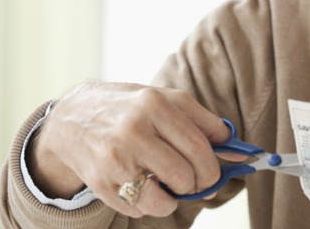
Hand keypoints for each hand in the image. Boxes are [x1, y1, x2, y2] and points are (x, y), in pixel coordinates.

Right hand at [27, 82, 245, 217]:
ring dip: (173, 198)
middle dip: (196, 185)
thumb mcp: (166, 101)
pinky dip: (149, 204)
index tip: (214, 173)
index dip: (213, 167)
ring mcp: (114, 159)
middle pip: (184, 175)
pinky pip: (139, 209)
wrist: (71, 117)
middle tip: (192, 181)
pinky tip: (142, 185)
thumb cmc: (129, 108)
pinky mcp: (100, 183)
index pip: (198, 147)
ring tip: (166, 183)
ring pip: (163, 199)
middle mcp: (132, 130)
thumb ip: (204, 123)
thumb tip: (238, 152)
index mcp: (153, 104)